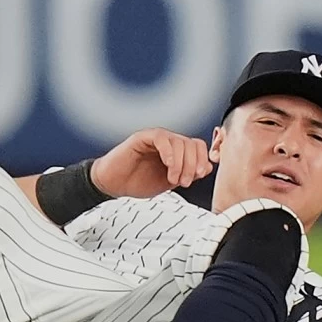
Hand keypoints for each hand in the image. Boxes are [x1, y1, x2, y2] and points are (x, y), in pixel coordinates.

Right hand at [89, 128, 212, 198]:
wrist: (113, 184)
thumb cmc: (137, 182)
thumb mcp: (169, 182)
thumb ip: (188, 173)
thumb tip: (208, 167)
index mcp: (176, 152)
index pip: (197, 146)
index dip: (202, 159)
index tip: (200, 175)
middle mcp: (168, 143)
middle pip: (191, 144)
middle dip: (192, 165)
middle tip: (184, 182)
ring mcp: (156, 139)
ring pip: (179, 141)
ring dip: (181, 163)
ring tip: (173, 179)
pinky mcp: (142, 137)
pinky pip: (161, 138)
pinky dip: (169, 152)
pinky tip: (167, 165)